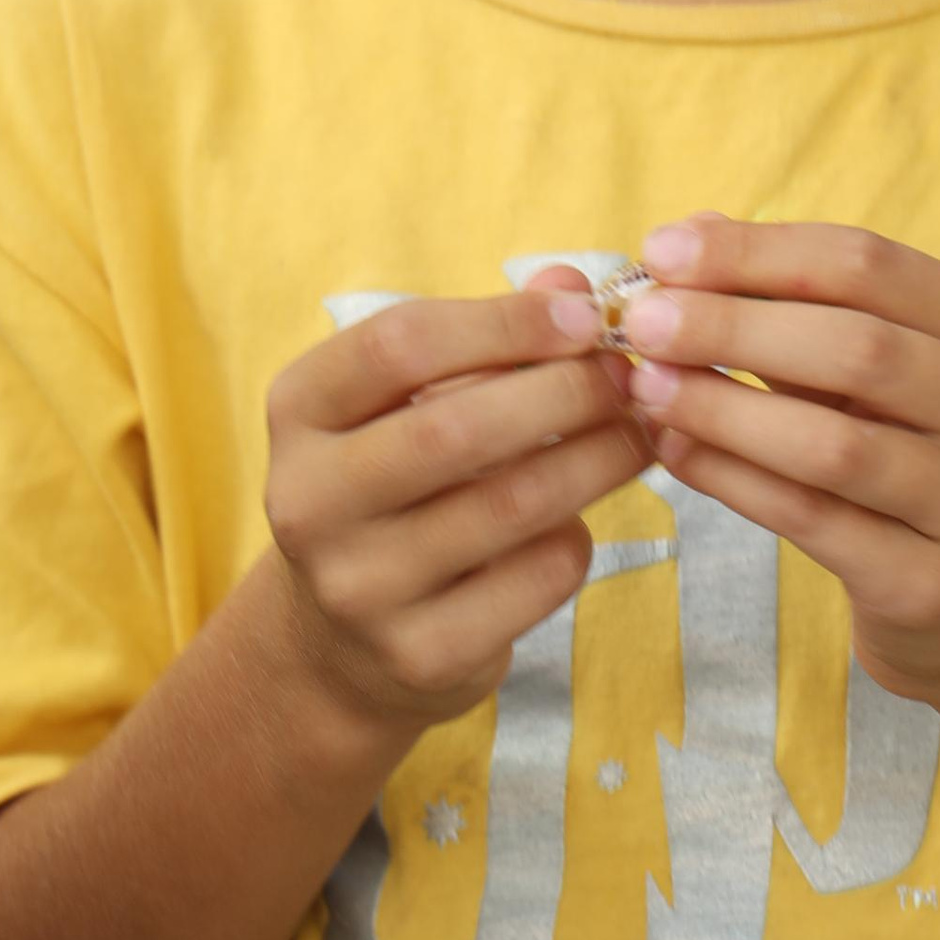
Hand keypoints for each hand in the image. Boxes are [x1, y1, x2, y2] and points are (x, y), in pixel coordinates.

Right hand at [265, 278, 646, 737]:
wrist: (342, 644)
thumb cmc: (396, 488)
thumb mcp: (411, 404)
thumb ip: (486, 342)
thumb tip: (572, 286)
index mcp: (299, 412)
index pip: (399, 345)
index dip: (504, 323)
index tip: (587, 315)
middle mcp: (309, 500)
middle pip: (456, 428)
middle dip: (565, 393)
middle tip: (630, 379)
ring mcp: (359, 586)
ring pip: (509, 506)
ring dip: (596, 461)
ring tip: (640, 434)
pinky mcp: (419, 653)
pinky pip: (534, 579)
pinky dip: (576, 539)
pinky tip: (582, 520)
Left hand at [620, 217, 939, 710]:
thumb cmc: (915, 455)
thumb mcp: (877, 372)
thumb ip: (795, 306)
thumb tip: (688, 234)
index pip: (869, 265)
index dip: (758, 252)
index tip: (662, 249)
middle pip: (857, 347)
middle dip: (734, 326)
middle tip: (641, 322)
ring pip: (834, 444)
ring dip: (725, 409)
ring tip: (646, 387)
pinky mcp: (929, 582)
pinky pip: (812, 520)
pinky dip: (732, 480)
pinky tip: (676, 452)